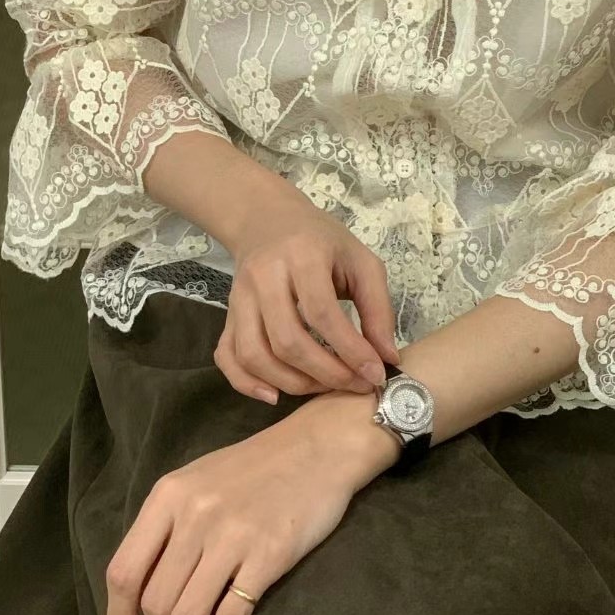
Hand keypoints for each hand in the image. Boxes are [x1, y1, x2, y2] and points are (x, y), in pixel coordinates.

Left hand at [105, 393, 394, 614]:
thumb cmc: (256, 467)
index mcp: (169, 496)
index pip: (124, 571)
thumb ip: (167, 525)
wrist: (319, 448)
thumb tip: (141, 588)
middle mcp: (194, 516)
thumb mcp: (198, 481)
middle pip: (156, 601)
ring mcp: (232, 537)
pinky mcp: (269, 556)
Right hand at [214, 177, 400, 402]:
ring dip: (292, 382)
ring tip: (323, 387)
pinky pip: (227, 356)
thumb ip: (377, 309)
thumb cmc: (322, 242)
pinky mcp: (227, 314)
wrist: (268, 219)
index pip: (322, 313)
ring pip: (254, 353)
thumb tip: (387, 359)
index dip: (350, 350)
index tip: (375, 374)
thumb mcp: (361, 262)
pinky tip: (274, 395)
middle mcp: (264, 277)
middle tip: (354, 385)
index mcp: (302, 256)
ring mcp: (239, 297)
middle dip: (325, 373)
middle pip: (287, 340)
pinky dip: (246, 382)